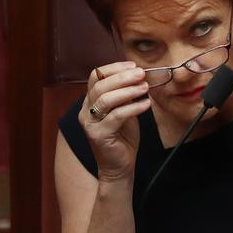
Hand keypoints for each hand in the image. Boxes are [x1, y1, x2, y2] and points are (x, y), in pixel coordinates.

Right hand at [79, 61, 150, 181]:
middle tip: (141, 74)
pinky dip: (133, 108)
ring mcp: (90, 123)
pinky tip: (146, 104)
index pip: (96, 77)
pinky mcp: (98, 135)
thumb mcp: (125, 112)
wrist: (120, 166)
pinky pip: (116, 116)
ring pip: (106, 99)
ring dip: (128, 90)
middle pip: (100, 85)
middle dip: (122, 77)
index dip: (114, 68)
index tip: (133, 65)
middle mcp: (86, 111)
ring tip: (144, 88)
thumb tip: (138, 77)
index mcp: (90, 102)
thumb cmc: (123, 139)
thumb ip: (126, 96)